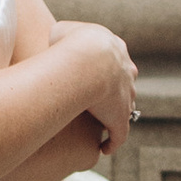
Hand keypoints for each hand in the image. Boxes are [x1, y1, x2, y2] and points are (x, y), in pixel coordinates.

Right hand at [60, 21, 136, 155]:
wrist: (88, 61)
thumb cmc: (69, 44)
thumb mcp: (61, 32)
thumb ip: (60, 36)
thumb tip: (54, 43)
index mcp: (114, 50)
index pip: (113, 60)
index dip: (103, 68)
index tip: (91, 76)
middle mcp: (126, 72)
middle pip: (123, 83)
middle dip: (114, 91)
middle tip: (97, 99)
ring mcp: (126, 96)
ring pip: (124, 107)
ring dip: (113, 115)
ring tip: (98, 125)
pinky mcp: (121, 117)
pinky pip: (119, 134)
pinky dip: (112, 142)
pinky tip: (104, 148)